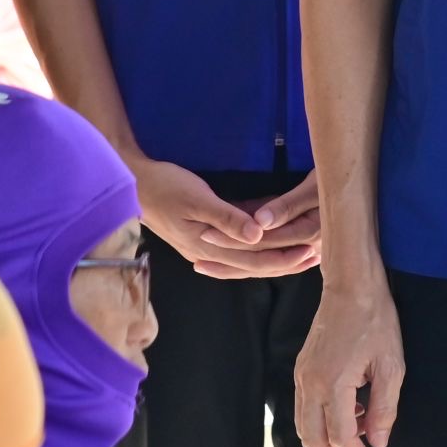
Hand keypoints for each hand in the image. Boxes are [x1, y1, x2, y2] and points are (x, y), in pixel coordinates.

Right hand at [130, 157, 315, 277]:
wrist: (131, 183)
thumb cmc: (164, 186)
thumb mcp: (196, 198)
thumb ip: (227, 217)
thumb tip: (258, 235)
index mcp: (208, 245)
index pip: (254, 259)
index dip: (283, 257)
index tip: (309, 251)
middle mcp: (208, 251)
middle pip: (253, 263)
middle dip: (284, 261)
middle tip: (315, 255)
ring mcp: (205, 243)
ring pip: (246, 255)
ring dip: (273, 254)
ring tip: (301, 250)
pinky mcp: (204, 232)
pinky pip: (235, 241)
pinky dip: (255, 240)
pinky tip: (271, 235)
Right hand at [294, 279, 403, 446]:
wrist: (351, 285)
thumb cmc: (375, 320)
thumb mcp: (391, 365)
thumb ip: (384, 408)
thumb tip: (377, 442)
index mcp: (332, 384)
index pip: (340, 439)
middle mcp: (310, 384)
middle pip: (314, 441)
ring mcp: (302, 376)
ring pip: (305, 428)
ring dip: (329, 441)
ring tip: (360, 433)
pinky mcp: (301, 369)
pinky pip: (304, 408)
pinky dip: (323, 421)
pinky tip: (350, 410)